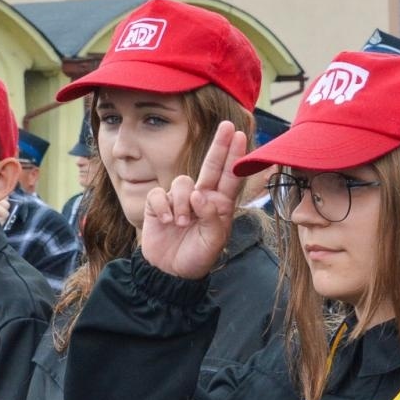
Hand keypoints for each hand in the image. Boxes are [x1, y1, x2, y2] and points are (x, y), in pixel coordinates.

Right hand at [139, 121, 246, 279]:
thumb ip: (211, 217)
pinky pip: (160, 194)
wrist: (169, 272)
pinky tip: (166, 222)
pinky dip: (163, 208)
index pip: (229, 178)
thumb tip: (199, 195)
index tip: (240, 136)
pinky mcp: (159, 205)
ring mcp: (179, 200)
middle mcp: (200, 198)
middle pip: (210, 166)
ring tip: (181, 223)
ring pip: (182, 182)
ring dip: (182, 203)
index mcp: (218, 205)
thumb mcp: (213, 241)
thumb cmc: (196, 257)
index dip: (234, 157)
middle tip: (226, 126)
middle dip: (219, 146)